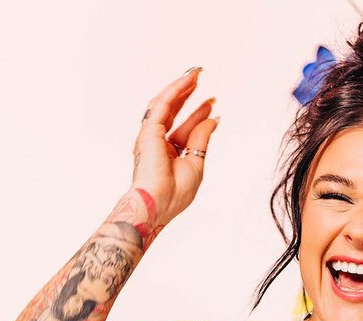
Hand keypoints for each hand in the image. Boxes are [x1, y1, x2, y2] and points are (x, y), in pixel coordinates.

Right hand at [131, 68, 218, 227]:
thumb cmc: (174, 193)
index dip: (198, 114)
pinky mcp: (148, 131)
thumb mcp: (196, 162)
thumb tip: (213, 120)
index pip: (183, 127)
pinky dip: (174, 92)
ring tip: (193, 74)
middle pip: (172, 112)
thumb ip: (201, 138)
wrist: (158, 203)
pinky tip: (186, 82)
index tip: (212, 103)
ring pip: (164, 104)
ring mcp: (150, 136)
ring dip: (179, 88)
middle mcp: (157, 142)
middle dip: (185, 94)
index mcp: (168, 153)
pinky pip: (161, 105)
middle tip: (199, 78)